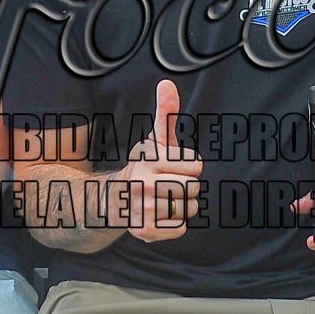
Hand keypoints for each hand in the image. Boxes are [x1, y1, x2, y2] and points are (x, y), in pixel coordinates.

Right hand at [117, 79, 201, 242]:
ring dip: (183, 206)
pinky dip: (175, 224)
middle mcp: (144, 183)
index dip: (189, 165)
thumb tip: (166, 82)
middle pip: (194, 187)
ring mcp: (143, 209)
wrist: (116, 198)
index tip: (172, 165)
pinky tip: (159, 216)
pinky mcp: (145, 231)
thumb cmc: (147, 166)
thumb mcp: (156, 140)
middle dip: (188, 186)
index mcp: (150, 159)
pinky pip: (180, 228)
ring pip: (190, 209)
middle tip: (168, 184)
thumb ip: (165, 113)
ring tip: (164, 199)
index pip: (197, 165)